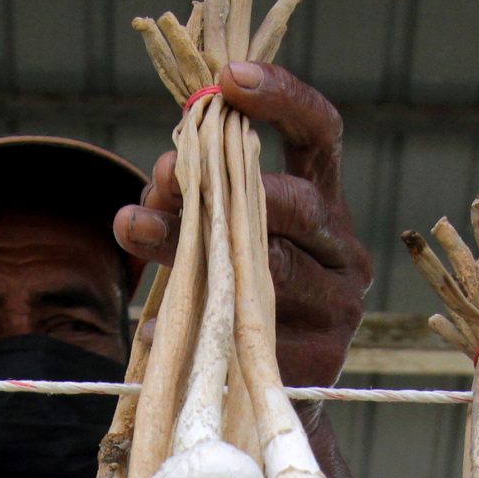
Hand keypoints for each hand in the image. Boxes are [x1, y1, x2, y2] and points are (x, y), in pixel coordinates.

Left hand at [113, 62, 369, 390]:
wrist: (267, 398)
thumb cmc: (237, 297)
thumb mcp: (218, 233)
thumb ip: (193, 196)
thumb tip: (164, 174)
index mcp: (325, 204)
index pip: (320, 133)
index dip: (282, 97)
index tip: (228, 79)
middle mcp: (344, 249)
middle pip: (295, 202)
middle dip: (220, 184)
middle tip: (160, 174)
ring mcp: (340, 306)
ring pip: (270, 265)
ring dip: (193, 245)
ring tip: (135, 228)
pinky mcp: (322, 358)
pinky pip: (254, 331)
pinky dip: (198, 324)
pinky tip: (155, 324)